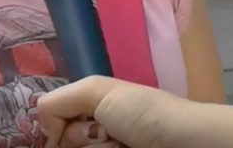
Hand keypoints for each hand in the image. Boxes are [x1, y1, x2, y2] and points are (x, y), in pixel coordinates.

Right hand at [40, 77, 192, 147]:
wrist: (187, 144)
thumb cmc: (145, 113)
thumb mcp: (97, 90)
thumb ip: (57, 102)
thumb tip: (45, 131)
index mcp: (87, 108)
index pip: (50, 123)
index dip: (52, 129)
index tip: (69, 128)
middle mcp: (92, 134)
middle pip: (61, 143)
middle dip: (78, 140)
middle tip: (105, 134)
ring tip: (121, 146)